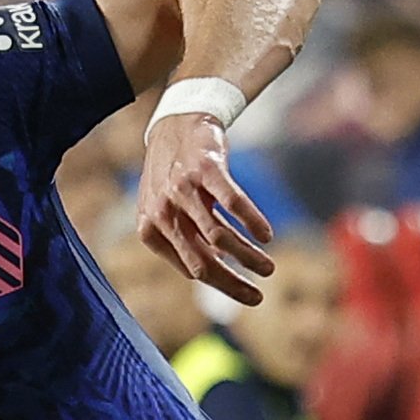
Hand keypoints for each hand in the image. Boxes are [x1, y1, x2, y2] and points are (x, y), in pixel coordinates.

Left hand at [136, 112, 275, 305]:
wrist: (176, 121)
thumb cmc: (174, 173)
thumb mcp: (167, 211)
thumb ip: (184, 241)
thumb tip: (217, 266)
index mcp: (151, 230)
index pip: (192, 270)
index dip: (222, 285)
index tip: (246, 293)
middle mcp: (162, 212)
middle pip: (204, 263)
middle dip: (234, 284)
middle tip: (259, 297)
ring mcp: (182, 190)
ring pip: (220, 239)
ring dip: (248, 258)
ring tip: (269, 267)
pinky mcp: (205, 169)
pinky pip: (233, 204)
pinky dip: (252, 222)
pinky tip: (266, 235)